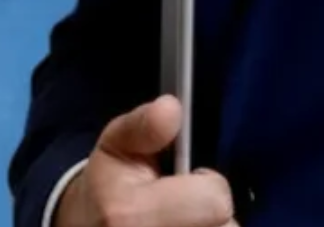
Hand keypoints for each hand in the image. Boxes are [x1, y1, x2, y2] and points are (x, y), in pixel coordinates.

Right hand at [55, 95, 237, 226]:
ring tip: (187, 221)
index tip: (190, 180)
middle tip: (188, 209)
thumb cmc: (109, 186)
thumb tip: (171, 109)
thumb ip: (145, 126)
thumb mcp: (118, 143)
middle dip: (214, 216)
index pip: (215, 203)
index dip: (208, 186)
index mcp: (131, 218)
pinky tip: (190, 226)